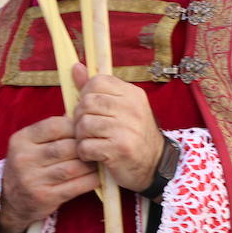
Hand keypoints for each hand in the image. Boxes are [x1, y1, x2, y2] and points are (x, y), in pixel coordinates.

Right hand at [0, 115, 96, 232]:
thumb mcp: (30, 144)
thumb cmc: (28, 165)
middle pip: (66, 147)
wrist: (10, 199)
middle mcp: (24, 159)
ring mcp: (33, 179)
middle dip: (86, 147)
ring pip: (73, 167)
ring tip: (100, 161)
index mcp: (21, 140)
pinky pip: (75, 187)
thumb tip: (82, 116)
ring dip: (91, 164)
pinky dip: (91, 180)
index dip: (76, 127)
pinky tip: (97, 177)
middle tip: (99, 146)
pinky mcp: (44, 197)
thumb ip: (52, 131)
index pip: (55, 126)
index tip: (86, 131)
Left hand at [70, 64, 166, 191]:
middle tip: (89, 130)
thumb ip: (97, 89)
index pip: (97, 82)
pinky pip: (86, 146)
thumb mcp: (121, 107)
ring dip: (82, 137)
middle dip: (81, 118)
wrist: (155, 165)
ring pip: (83, 125)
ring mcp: (127, 128)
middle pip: (86, 103)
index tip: (92, 109)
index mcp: (131, 94)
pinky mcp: (120, 149)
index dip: (86, 95)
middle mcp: (131, 108)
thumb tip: (76, 67)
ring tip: (92, 142)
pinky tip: (95, 155)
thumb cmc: (133, 135)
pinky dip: (85, 153)